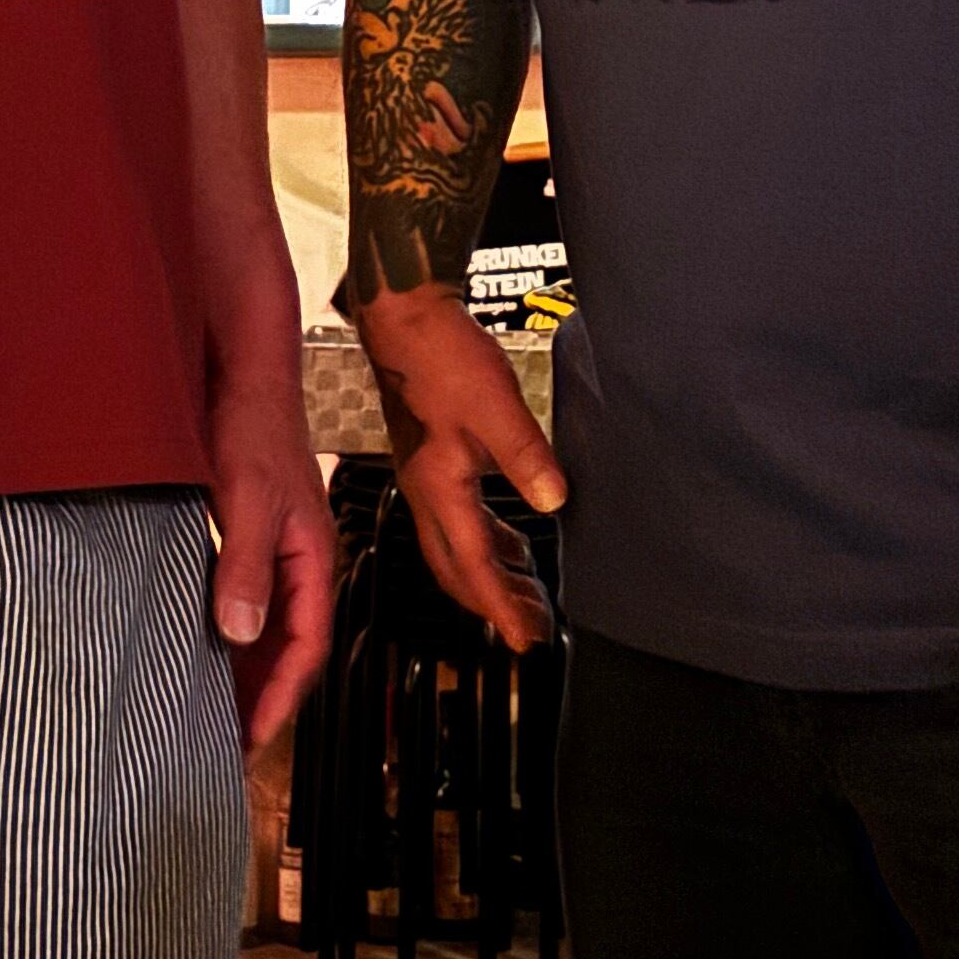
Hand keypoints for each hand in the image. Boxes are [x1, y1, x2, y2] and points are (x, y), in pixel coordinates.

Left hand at [206, 374, 338, 752]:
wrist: (245, 375)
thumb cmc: (256, 426)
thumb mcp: (247, 498)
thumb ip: (246, 566)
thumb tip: (241, 633)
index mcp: (315, 560)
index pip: (307, 650)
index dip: (280, 700)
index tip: (252, 740)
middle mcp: (302, 564)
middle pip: (290, 650)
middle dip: (263, 701)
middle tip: (227, 749)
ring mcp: (280, 554)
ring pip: (268, 632)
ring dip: (246, 675)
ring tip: (212, 718)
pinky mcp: (253, 543)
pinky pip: (248, 606)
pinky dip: (229, 640)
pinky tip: (201, 655)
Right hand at [352, 287, 566, 652]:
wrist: (404, 319)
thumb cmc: (441, 357)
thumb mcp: (496, 407)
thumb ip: (527, 457)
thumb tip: (554, 503)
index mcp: (437, 488)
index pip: (471, 565)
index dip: (499, 606)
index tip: (523, 638)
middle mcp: (425, 491)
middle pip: (455, 568)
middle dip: (492, 602)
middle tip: (528, 627)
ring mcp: (425, 476)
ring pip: (455, 546)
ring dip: (490, 573)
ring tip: (527, 593)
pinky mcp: (431, 459)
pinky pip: (458, 519)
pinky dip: (485, 540)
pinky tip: (510, 537)